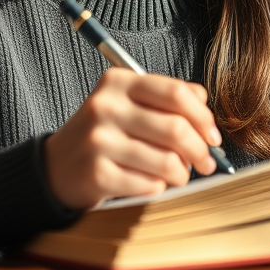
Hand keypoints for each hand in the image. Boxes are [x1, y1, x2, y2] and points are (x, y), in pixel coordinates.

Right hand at [43, 68, 221, 209]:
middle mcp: (105, 106)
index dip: (203, 117)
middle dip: (200, 151)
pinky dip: (158, 187)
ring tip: (177, 174)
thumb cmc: (104, 134)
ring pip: (167, 161)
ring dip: (181, 174)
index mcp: (118, 82)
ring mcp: (99, 140)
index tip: (213, 136)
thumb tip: (203, 102)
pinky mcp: (97, 174)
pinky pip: (150, 185)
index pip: (176, 93)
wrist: (56, 168)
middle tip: (206, 162)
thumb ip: (165, 97)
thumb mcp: (128, 104)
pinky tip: (148, 183)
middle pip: (176, 128)